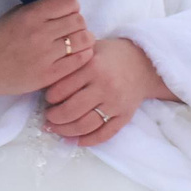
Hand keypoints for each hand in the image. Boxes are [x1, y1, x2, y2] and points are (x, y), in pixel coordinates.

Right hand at [0, 0, 91, 109]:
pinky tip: (74, 56)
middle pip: (79, 20)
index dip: (71, 7)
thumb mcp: (14, 14)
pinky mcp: (49, 75)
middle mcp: (40, 32)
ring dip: (83, 40)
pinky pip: (80, 60)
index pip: (70, 1)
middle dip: (78, 24)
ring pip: (84, 39)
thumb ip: (40, 8)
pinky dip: (82, 55)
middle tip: (70, 31)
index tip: (65, 14)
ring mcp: (45, 55)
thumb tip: (65, 5)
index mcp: (31, 14)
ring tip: (74, 44)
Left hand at [43, 38, 170, 147]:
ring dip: (65, 131)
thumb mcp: (90, 49)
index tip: (46, 100)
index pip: (63, 88)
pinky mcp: (124, 116)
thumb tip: (45, 77)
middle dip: (54, 118)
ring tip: (56, 129)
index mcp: (93, 67)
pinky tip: (74, 140)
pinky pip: (104, 134)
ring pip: (85, 125)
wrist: (144, 64)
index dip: (50, 97)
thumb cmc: (111, 56)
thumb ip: (71, 61)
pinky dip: (87, 141)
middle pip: (71, 110)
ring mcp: (116, 103)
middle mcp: (105, 86)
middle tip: (47, 118)